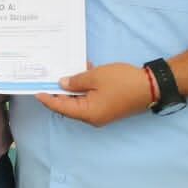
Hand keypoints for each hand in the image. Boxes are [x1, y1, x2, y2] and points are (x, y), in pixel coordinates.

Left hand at [36, 62, 152, 127]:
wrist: (151, 87)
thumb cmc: (122, 82)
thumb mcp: (96, 77)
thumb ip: (76, 81)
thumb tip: (62, 84)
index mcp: (87, 113)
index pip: (61, 107)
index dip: (48, 99)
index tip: (36, 91)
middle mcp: (92, 117)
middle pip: (69, 106)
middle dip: (58, 92)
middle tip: (47, 79)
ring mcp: (101, 113)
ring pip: (80, 100)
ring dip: (73, 86)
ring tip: (66, 70)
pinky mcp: (108, 107)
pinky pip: (91, 98)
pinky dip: (85, 87)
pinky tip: (85, 70)